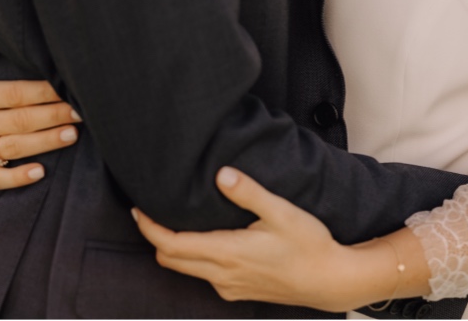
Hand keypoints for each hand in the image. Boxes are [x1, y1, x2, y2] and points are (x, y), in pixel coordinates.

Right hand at [0, 33, 79, 188]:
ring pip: (12, 148)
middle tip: (84, 111)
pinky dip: (15, 179)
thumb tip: (4, 22)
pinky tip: (40, 173)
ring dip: (44, 143)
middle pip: (19, 120)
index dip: (45, 91)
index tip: (70, 87)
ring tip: (73, 135)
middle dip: (53, 116)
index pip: (15, 93)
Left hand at [134, 167, 426, 311]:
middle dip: (156, 238)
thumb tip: (221, 174)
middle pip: (171, 260)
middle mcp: (221, 274)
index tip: (138, 210)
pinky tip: (210, 244)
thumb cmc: (309, 244)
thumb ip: (249, 193)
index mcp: (226, 252)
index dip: (150, 228)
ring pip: (188, 270)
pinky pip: (206, 277)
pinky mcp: (239, 292)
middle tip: (149, 214)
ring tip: (175, 225)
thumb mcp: (281, 212)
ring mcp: (229, 286)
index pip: (171, 244)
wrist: (330, 281)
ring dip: (175, 250)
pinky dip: (196, 260)